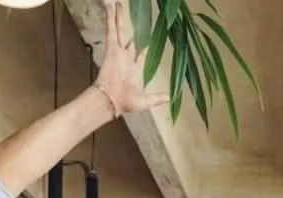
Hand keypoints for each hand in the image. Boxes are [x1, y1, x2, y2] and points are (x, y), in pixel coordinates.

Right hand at [95, 1, 167, 115]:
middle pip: (129, 39)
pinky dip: (110, 19)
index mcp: (134, 69)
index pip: (141, 54)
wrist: (112, 100)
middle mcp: (126, 59)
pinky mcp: (111, 48)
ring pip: (119, 30)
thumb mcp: (145, 101)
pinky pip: (111, 30)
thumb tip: (171, 98)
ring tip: (118, 5)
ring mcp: (118, 52)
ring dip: (119, 17)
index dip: (145, 47)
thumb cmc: (126, 102)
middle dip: (129, 29)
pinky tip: (110, 7)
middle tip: (128, 18)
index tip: (148, 41)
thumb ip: (157, 98)